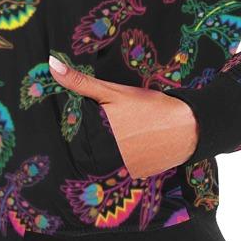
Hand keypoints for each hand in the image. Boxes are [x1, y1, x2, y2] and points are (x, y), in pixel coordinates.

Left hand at [49, 55, 198, 179]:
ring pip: (103, 157)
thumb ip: (81, 83)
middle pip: (88, 145)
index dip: (76, 121)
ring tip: (126, 132)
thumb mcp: (114, 92)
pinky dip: (123, 155)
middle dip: (93, 134)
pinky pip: (120, 165)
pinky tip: (135, 143)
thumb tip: (52, 66)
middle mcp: (103, 160)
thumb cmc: (149, 107)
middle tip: (115, 122)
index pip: (73, 131)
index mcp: (94, 139)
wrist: (188, 128)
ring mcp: (119, 171)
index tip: (84, 113)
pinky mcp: (133, 175)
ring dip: (107, 147)